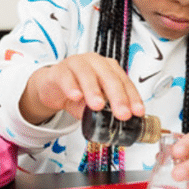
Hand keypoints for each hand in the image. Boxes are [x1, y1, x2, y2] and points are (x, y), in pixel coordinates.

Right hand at [20, 54, 144, 124]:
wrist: (52, 87)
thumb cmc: (77, 91)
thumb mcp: (92, 104)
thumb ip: (102, 112)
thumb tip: (112, 126)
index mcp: (109, 69)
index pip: (124, 82)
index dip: (132, 97)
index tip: (136, 111)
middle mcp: (95, 63)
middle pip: (109, 77)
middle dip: (118, 96)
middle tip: (122, 113)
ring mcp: (77, 63)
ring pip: (87, 74)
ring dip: (94, 90)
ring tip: (97, 106)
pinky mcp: (59, 70)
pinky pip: (65, 76)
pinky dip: (71, 86)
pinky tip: (76, 96)